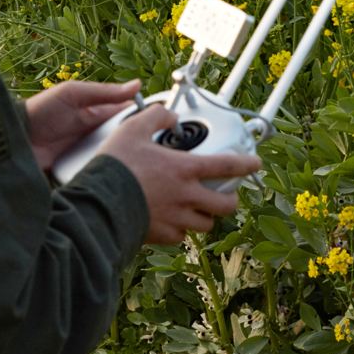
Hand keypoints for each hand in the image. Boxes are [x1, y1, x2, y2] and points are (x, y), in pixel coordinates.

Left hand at [24, 78, 141, 172]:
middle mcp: (96, 134)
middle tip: (151, 146)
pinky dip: (107, 172)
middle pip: (124, 138)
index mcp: (97, 113)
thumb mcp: (73, 94)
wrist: (14, 139)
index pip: (127, 115)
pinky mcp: (80, 171)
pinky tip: (117, 176)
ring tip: (138, 164)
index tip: (161, 122)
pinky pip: (99, 172)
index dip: (143, 118)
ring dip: (123, 158)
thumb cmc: (42, 110)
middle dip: (136, 142)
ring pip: (115, 156)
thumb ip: (104, 92)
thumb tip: (137, 85)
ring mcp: (88, 154)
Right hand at [102, 103, 262, 244]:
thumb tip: (170, 117)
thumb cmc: (116, 166)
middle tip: (225, 194)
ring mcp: (176, 219)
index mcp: (184, 169)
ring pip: (205, 224)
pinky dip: (181, 230)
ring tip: (198, 208)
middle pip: (224, 205)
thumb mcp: (133, 129)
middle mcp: (186, 196)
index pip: (226, 166)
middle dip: (229, 200)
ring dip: (205, 216)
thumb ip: (156, 118)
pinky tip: (173, 221)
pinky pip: (181, 236)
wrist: (97, 203)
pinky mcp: (162, 236)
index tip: (255, 163)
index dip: (246, 164)